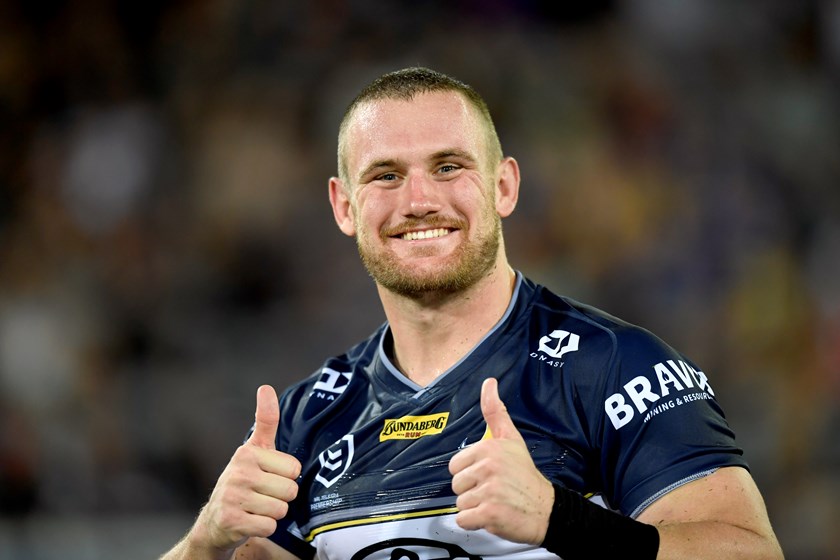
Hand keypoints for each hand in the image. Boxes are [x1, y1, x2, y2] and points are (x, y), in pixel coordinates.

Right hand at [191, 385, 300, 553]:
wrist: (215, 522)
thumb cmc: (243, 482)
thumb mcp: (254, 450)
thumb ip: (265, 420)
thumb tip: (266, 387)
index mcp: (248, 452)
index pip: (294, 468)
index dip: (286, 477)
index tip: (269, 476)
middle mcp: (238, 471)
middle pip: (290, 490)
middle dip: (281, 498)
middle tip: (263, 496)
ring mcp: (233, 496)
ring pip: (281, 510)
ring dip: (273, 514)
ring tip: (256, 508)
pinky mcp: (231, 521)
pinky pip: (269, 526)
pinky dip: (265, 528)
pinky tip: (250, 522)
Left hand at [448, 378, 553, 544]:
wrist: (547, 509)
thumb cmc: (526, 476)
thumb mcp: (511, 439)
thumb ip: (495, 412)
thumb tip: (489, 383)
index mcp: (489, 448)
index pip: (455, 465)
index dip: (469, 473)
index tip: (488, 475)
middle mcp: (488, 467)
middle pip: (456, 484)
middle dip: (471, 491)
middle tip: (493, 490)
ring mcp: (489, 491)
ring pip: (460, 503)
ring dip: (474, 507)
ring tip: (495, 502)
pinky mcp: (489, 513)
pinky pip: (463, 520)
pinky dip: (475, 522)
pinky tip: (492, 515)